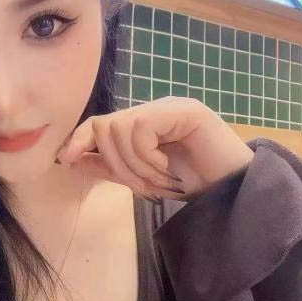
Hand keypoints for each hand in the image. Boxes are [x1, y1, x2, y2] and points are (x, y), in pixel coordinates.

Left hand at [55, 97, 254, 201]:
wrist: (236, 194)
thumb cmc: (194, 186)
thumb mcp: (141, 179)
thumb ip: (110, 168)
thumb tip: (72, 159)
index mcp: (143, 124)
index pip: (101, 122)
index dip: (80, 139)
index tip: (65, 160)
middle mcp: (154, 110)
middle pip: (105, 125)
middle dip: (116, 164)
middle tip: (143, 187)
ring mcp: (169, 107)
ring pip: (120, 128)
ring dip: (136, 166)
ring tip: (161, 181)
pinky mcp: (184, 110)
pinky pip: (141, 129)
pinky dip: (148, 157)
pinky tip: (169, 169)